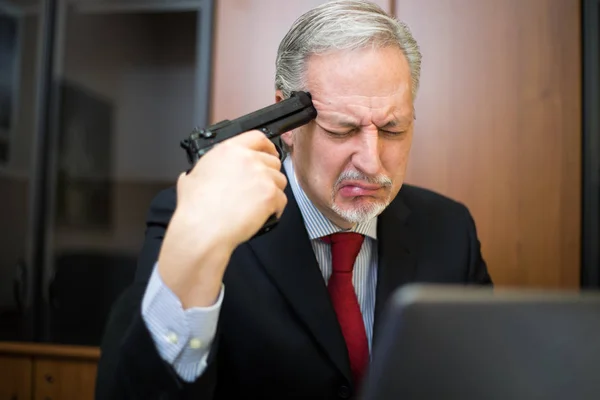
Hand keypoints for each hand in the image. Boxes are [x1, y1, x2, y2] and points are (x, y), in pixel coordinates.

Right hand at [158, 130, 287, 306]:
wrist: (203, 229)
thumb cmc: (196, 208)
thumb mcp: (192, 177)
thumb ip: (205, 168)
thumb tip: (202, 172)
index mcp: (229, 150)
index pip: (258, 137)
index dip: (267, 146)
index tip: (270, 152)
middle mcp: (248, 159)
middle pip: (272, 161)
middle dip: (269, 174)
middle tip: (260, 187)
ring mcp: (261, 176)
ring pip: (280, 180)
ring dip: (272, 191)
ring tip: (257, 204)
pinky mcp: (270, 194)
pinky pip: (282, 199)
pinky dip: (275, 209)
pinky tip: (261, 215)